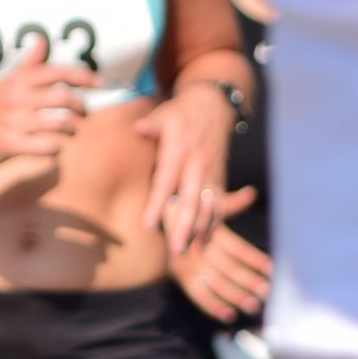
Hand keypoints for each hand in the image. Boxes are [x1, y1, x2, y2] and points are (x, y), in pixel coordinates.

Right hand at [0, 37, 92, 164]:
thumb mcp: (4, 82)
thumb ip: (28, 65)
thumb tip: (42, 40)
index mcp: (18, 81)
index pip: (57, 72)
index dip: (82, 77)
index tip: (99, 84)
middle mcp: (17, 98)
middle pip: (63, 99)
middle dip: (81, 107)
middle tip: (84, 113)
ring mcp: (14, 122)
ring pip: (59, 124)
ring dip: (72, 129)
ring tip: (72, 131)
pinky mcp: (11, 144)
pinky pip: (46, 147)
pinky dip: (56, 148)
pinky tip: (56, 147)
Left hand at [137, 79, 235, 252]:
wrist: (212, 106)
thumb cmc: (179, 113)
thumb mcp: (163, 113)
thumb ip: (150, 125)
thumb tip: (138, 128)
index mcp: (179, 150)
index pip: (167, 180)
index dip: (158, 203)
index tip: (148, 225)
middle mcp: (198, 165)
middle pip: (192, 200)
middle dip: (185, 226)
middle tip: (175, 249)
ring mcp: (211, 173)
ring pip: (208, 207)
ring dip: (200, 231)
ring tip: (188, 252)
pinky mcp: (219, 179)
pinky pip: (219, 207)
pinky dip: (214, 226)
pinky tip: (204, 244)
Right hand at [171, 195, 271, 320]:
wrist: (158, 219)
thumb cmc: (191, 212)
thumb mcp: (209, 205)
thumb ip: (233, 203)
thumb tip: (252, 193)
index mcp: (209, 231)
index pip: (236, 247)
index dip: (254, 258)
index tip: (271, 269)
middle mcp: (198, 247)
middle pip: (228, 267)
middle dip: (248, 281)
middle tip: (266, 292)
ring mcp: (188, 263)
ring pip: (215, 282)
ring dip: (235, 295)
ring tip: (253, 305)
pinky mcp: (180, 275)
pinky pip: (197, 294)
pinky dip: (212, 306)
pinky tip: (229, 314)